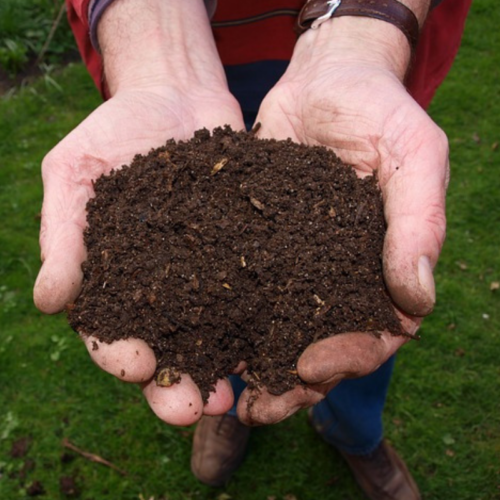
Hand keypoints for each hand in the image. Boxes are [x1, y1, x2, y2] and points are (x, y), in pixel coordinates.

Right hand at [34, 0, 245, 425]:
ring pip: (214, 334)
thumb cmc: (115, 131)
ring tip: (236, 394)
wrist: (175, 94)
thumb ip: (63, 234)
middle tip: (193, 408)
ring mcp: (208, 271)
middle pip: (167, 348)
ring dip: (223, 368)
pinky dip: (264, 321)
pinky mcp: (245, 252)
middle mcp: (163, 285)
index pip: (110, 331)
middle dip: (177, 384)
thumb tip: (49, 301)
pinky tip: (277, 342)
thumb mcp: (75, 172)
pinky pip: (255, 292)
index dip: (120, 355)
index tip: (137, 366)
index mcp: (115, 277)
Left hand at [236, 16, 447, 424]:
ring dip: (252, 363)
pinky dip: (221, 315)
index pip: (374, 333)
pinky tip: (197, 337)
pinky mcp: (257, 243)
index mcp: (382, 267)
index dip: (347, 358)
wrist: (326, 79)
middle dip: (291, 381)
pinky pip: (240, 287)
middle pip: (320, 344)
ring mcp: (295, 262)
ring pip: (276, 327)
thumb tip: (417, 300)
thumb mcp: (414, 156)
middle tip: (257, 407)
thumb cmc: (380, 111)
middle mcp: (337, 274)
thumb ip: (419, 223)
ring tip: (220, 391)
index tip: (310, 368)